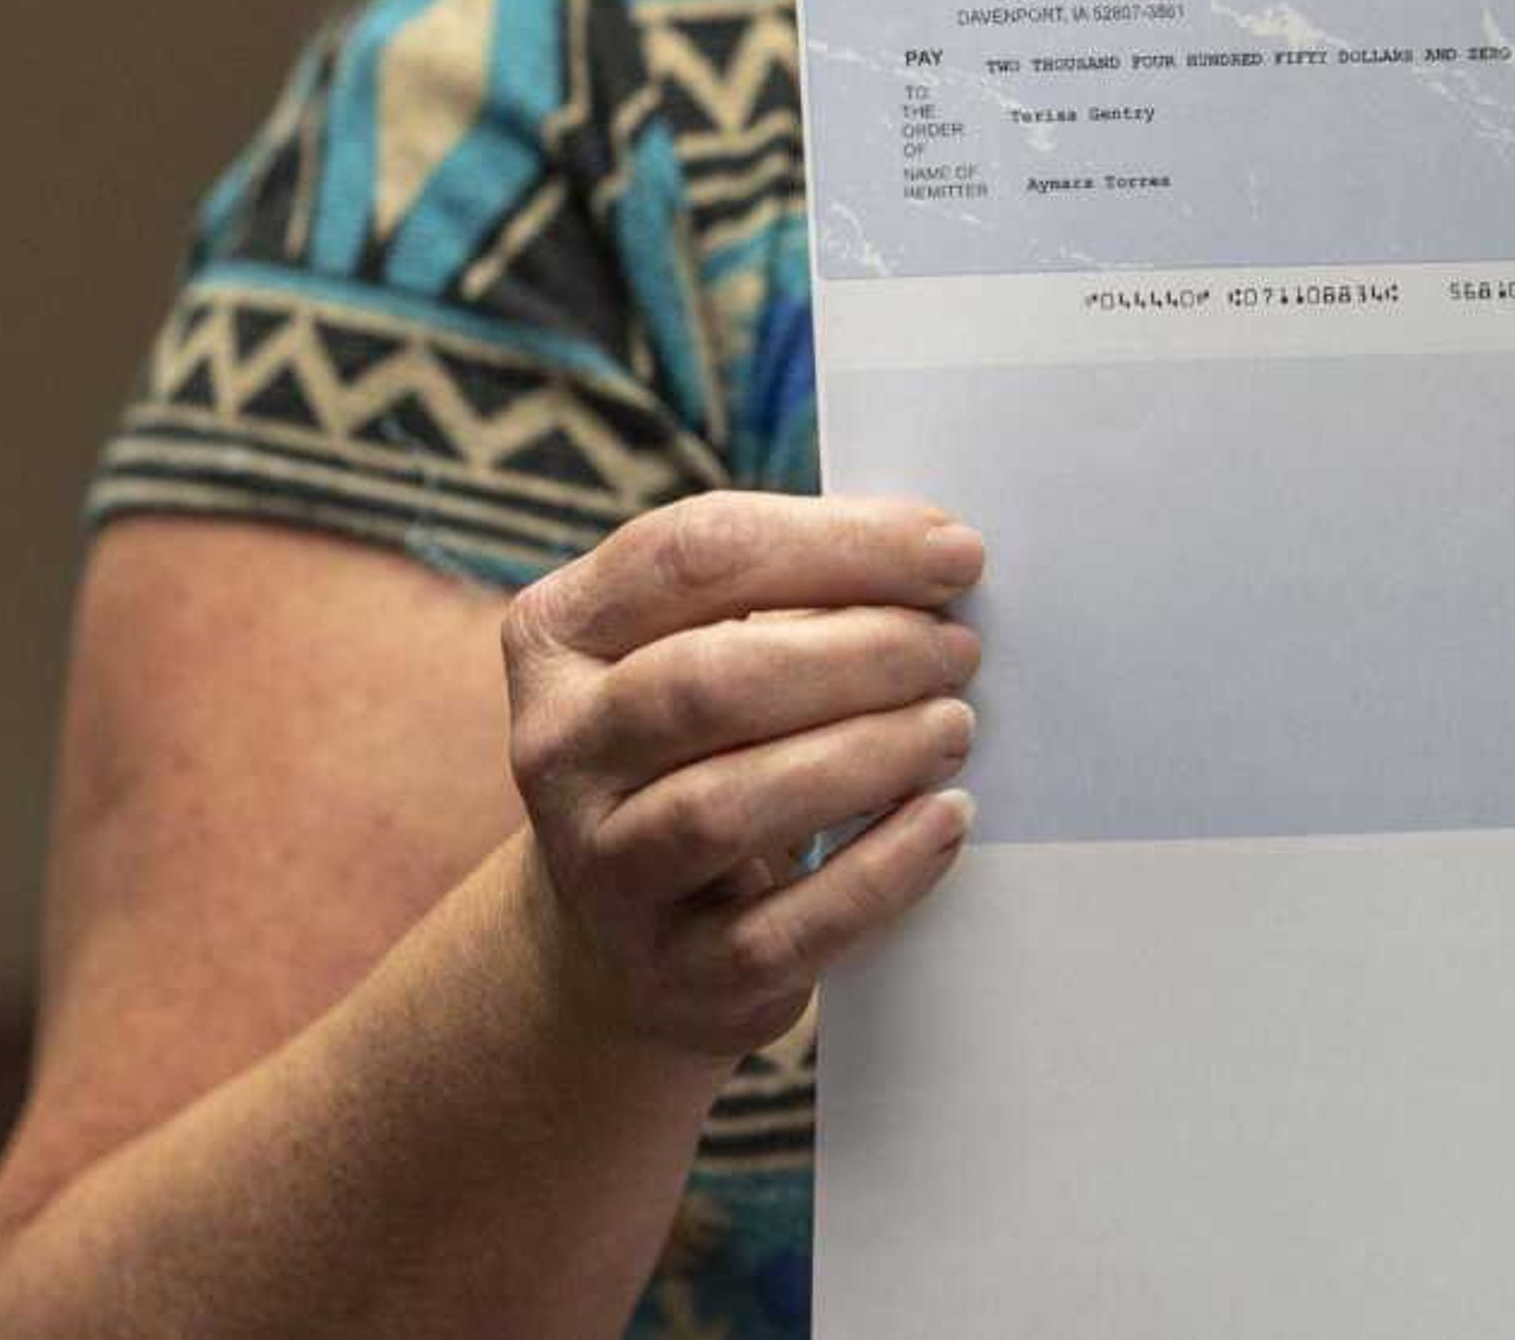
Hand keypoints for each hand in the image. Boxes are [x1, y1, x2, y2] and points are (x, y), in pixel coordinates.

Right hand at [500, 492, 984, 1057]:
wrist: (624, 940)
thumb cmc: (695, 753)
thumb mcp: (696, 653)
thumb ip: (787, 597)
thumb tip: (936, 563)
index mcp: (559, 633)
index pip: (692, 555)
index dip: (837, 543)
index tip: (953, 550)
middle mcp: (557, 747)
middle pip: (710, 680)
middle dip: (859, 652)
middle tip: (957, 648)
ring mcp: (603, 868)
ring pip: (728, 805)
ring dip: (867, 753)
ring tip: (953, 724)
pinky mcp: (674, 970)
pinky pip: (786, 925)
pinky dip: (879, 870)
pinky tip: (944, 821)